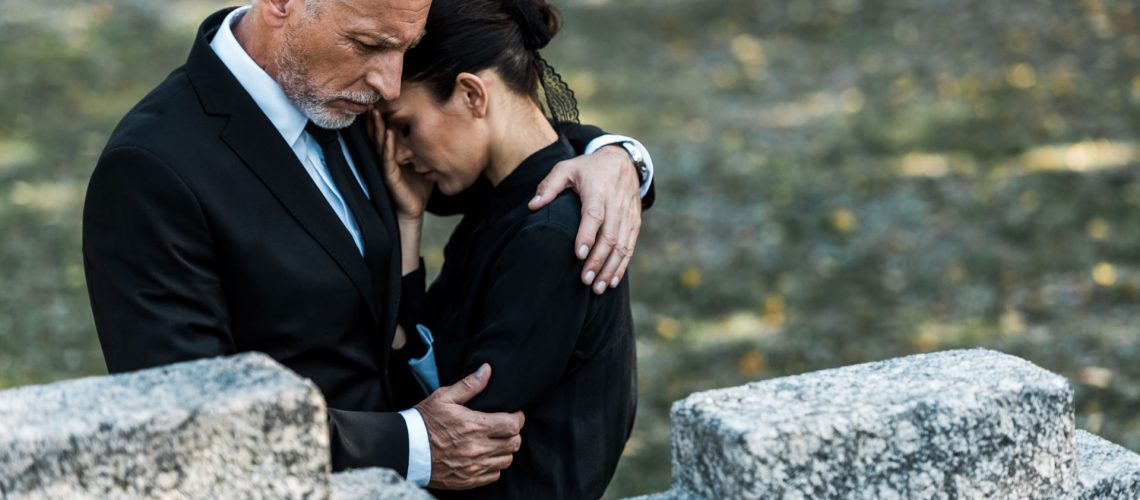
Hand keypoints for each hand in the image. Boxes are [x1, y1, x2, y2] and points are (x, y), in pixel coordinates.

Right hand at [370, 109, 432, 219]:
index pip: (385, 129)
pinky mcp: (389, 176)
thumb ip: (424, 145)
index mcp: (393, 151)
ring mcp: (386, 166)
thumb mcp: (423, 160)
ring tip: (376, 111)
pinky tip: (389, 134)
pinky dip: (388, 146)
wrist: (414, 209)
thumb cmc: (418, 185)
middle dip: (375, 116)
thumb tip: (440, 128)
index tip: (381, 98)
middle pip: (378, 132)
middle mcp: (386, 156)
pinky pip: (387, 159)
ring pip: (379, 143)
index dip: (382, 115)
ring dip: (378, 127)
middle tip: (371, 98)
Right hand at [416, 364, 524, 489]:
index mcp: (475, 426)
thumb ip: (469, 385)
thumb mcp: (444, 397)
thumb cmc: (425, 420)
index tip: (513, 415)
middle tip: (505, 427)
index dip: (517, 418)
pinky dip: (494, 466)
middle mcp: (477, 449)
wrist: (405, 449)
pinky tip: (485, 457)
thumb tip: (487, 370)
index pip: (513, 425)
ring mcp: (473, 467)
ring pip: (506, 461)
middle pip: (514, 444)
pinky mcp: (468, 480)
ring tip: (495, 442)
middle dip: (513, 434)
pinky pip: (494, 475)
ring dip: (505, 450)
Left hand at [529, 145, 641, 294]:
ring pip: (622, 245)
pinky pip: (630, 247)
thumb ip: (549, 186)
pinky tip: (610, 281)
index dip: (587, 235)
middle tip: (584, 280)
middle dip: (598, 260)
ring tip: (597, 287)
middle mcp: (616, 203)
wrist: (622, 160)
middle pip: (609, 236)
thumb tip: (532, 206)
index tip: (578, 254)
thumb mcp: (566, 168)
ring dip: (610, 268)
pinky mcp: (635, 222)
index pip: (594, 215)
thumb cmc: (588, 167)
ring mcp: (628, 214)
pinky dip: (621, 266)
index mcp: (598, 190)